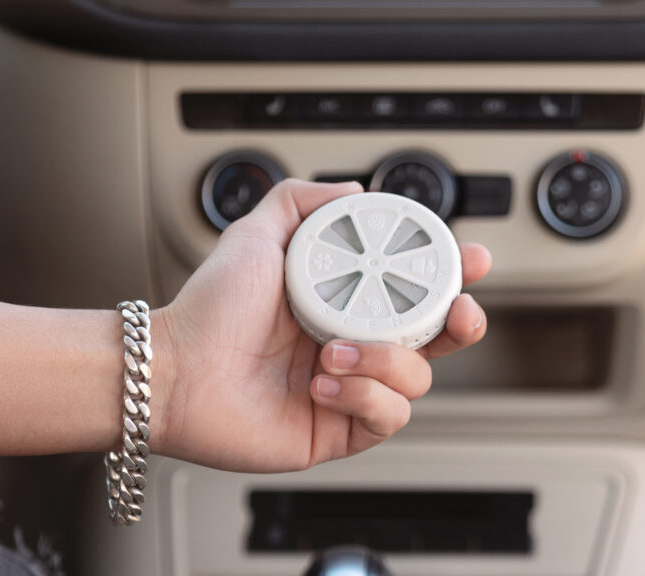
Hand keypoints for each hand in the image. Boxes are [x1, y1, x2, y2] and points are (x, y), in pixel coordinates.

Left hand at [151, 179, 490, 471]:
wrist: (175, 371)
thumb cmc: (208, 310)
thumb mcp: (256, 234)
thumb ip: (301, 199)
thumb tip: (354, 188)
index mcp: (344, 302)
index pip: (413, 288)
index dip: (450, 275)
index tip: (469, 259)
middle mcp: (354, 344)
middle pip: (437, 337)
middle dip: (460, 322)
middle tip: (456, 310)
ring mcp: (350, 388)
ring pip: (416, 379)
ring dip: (385, 361)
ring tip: (331, 351)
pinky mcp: (339, 429)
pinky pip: (387, 417)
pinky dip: (363, 396)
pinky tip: (322, 384)